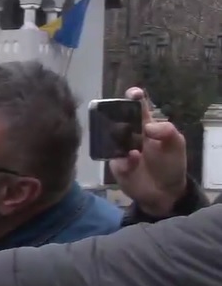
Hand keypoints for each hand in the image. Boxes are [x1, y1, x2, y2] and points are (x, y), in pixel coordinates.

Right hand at [108, 87, 187, 216]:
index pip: (136, 105)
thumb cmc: (171, 164)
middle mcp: (129, 133)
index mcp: (145, 124)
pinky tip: (133, 161)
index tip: (132, 94)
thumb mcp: (176, 144)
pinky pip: (114, 158)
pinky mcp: (115, 163)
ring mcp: (120, 148)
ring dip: (117, 138)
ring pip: (109, 136)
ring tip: (130, 146)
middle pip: (117, 117)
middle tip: (120, 120)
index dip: (133, 96)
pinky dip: (124, 159)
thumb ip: (166, 131)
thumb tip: (147, 127)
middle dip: (115, 115)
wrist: (164, 192)